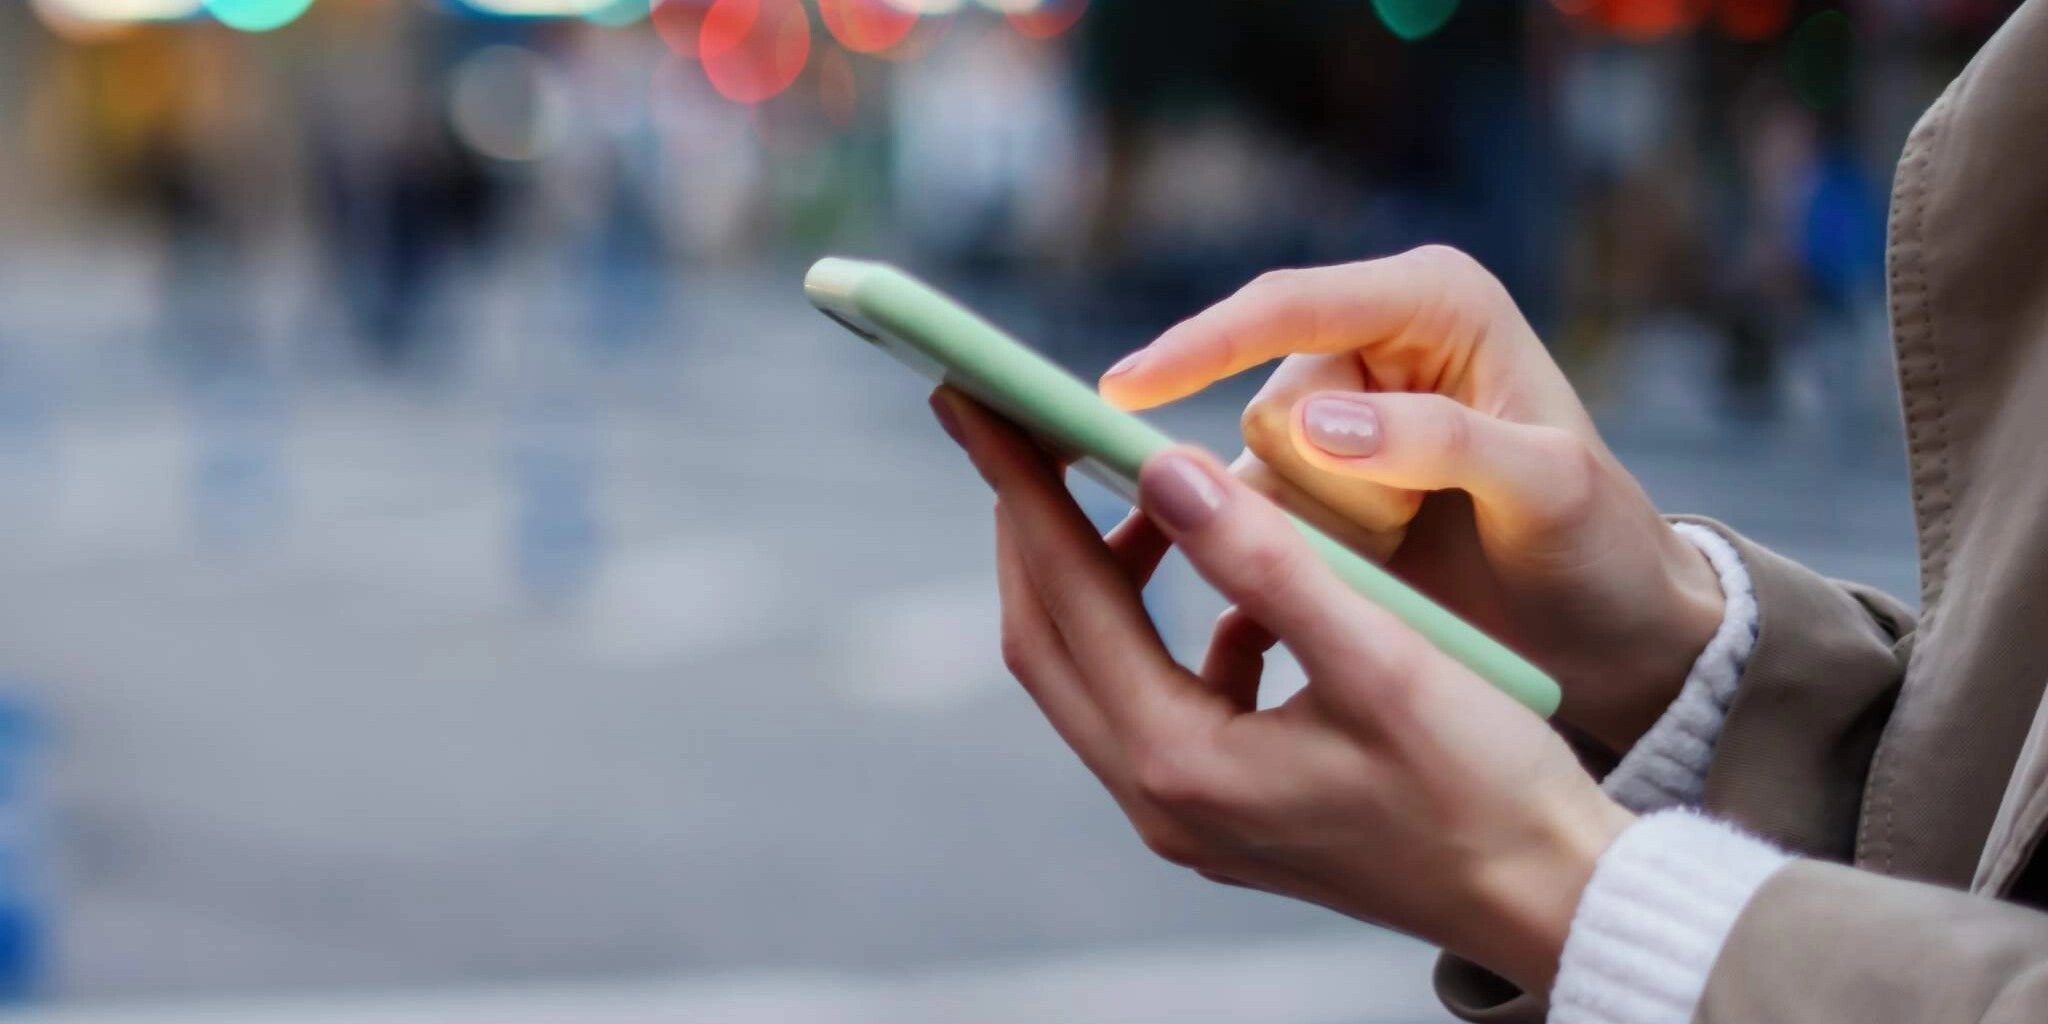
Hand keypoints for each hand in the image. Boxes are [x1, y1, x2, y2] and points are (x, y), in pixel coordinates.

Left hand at [931, 388, 1633, 995]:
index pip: (1064, 596)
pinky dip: (1171, 623)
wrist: (1551, 901)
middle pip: (1051, 636)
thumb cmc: (1486, 787)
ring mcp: (1189, 811)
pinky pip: (1164, 693)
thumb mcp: (1382, 660)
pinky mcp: (1228, 805)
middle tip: (1016, 420)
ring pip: (1099, 665)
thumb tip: (1158, 468)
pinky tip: (1231, 581)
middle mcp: (1163, 798)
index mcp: (1183, 762)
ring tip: (1134, 486)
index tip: (974, 395)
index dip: (1019, 487)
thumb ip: (1267, 562)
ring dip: (1100, 573)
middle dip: (1029, 524)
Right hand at [1099, 246, 1723, 753]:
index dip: (1203, 344)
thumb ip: (1437, 443)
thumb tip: (1309, 427)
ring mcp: (1336, 422)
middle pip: (1263, 410)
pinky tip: (1369, 576)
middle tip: (1417, 521)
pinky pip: (1249, 523)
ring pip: (1247, 479)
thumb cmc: (1601, 547)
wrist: (1611, 638)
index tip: (1122, 389)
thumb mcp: (1549, 489)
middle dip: (1329, 488)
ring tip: (1411, 546)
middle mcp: (1370, 346)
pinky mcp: (1313, 492)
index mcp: (1432, 302)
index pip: (1288, 306)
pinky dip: (1296, 563)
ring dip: (1320, 534)